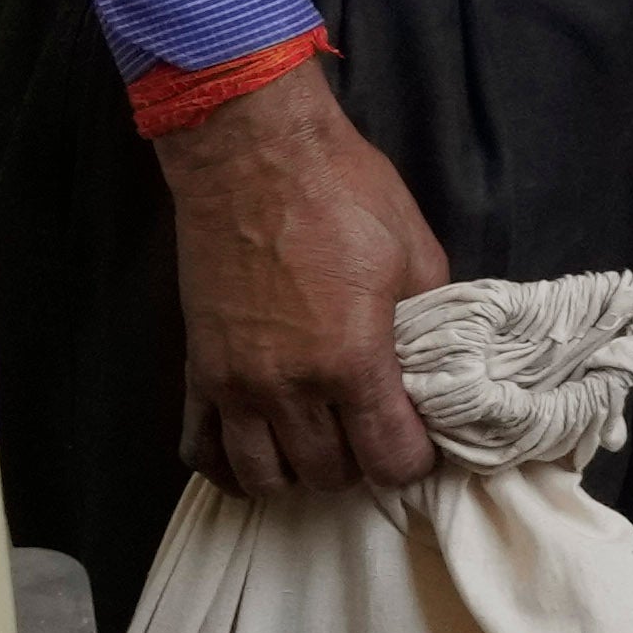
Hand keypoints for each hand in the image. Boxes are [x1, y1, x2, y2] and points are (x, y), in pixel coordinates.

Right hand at [162, 66, 450, 495]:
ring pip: (263, 477)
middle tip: (374, 433)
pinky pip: (200, 450)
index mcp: (352, 361)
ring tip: (320, 442)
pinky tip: (258, 451)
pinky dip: (229, 466)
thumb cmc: (344, 193)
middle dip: (361, 464)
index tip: (420, 440)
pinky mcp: (196, 370)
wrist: (254, 155)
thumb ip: (427, 325)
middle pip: (328, 474)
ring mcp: (233, 383)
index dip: (413, 459)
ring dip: (298, 471)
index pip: (388, 460)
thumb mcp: (416, 255)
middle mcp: (288, 387)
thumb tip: (435, 369)